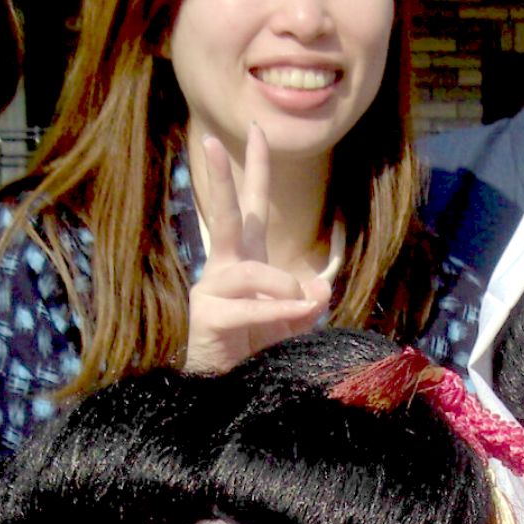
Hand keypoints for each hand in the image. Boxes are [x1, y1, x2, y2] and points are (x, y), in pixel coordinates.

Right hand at [185, 127, 331, 373]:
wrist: (232, 392)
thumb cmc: (259, 354)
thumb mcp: (295, 325)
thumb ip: (309, 304)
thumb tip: (316, 288)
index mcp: (248, 261)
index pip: (251, 207)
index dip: (255, 170)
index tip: (257, 131)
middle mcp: (226, 269)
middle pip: (225, 215)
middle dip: (222, 179)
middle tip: (211, 141)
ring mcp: (212, 291)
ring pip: (247, 269)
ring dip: (279, 285)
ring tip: (297, 304)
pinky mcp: (207, 317)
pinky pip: (248, 307)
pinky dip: (275, 311)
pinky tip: (293, 314)